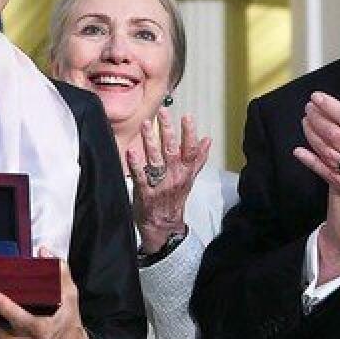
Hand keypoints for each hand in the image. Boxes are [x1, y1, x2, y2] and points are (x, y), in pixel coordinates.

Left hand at [126, 109, 210, 254]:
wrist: (164, 226)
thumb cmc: (174, 199)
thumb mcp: (189, 178)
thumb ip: (198, 159)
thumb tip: (208, 140)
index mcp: (185, 172)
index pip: (190, 150)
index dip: (189, 133)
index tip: (186, 116)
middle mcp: (174, 177)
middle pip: (173, 151)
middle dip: (168, 131)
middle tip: (163, 112)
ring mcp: (160, 185)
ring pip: (156, 160)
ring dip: (150, 142)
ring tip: (145, 124)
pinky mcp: (145, 193)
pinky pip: (141, 177)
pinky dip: (136, 165)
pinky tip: (131, 152)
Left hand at [293, 77, 339, 215]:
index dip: (329, 106)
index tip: (316, 97)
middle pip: (333, 132)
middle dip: (316, 117)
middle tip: (309, 108)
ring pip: (327, 150)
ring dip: (312, 134)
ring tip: (306, 122)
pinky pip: (326, 172)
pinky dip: (310, 161)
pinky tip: (299, 151)